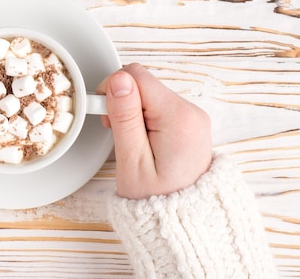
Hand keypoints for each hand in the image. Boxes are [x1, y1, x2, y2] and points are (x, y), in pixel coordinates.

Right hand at [97, 64, 211, 199]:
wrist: (182, 223)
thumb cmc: (155, 201)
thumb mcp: (132, 161)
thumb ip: (125, 117)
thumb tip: (119, 79)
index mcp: (179, 118)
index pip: (136, 76)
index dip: (112, 91)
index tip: (106, 119)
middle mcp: (191, 112)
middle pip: (143, 83)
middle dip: (122, 103)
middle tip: (118, 136)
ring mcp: (193, 117)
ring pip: (148, 94)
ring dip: (132, 112)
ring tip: (131, 143)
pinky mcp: (189, 123)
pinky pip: (158, 106)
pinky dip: (144, 119)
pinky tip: (142, 141)